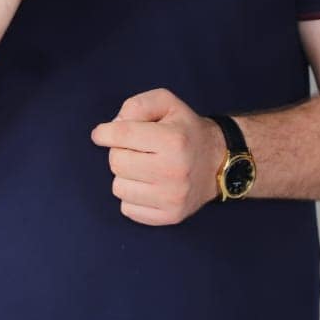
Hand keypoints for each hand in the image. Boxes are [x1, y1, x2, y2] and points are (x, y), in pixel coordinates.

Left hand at [90, 88, 225, 225]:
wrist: (218, 162)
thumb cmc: (186, 130)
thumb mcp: (166, 103)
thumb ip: (136, 106)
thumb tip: (110, 129)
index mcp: (173, 140)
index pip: (122, 136)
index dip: (104, 133)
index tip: (101, 134)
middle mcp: (173, 171)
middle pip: (116, 162)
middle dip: (120, 152)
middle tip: (135, 150)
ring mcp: (172, 197)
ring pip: (118, 188)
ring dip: (125, 176)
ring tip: (143, 168)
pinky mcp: (170, 216)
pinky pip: (128, 209)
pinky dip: (132, 196)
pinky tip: (148, 185)